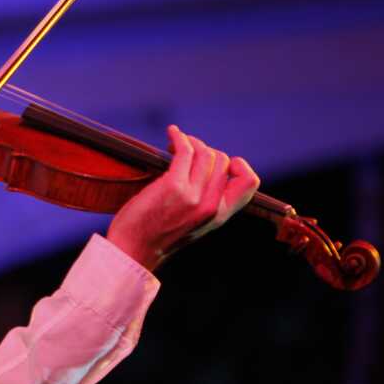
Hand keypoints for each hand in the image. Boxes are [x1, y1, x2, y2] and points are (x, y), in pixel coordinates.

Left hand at [106, 125, 259, 270]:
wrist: (133, 250)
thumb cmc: (156, 235)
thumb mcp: (193, 224)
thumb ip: (205, 204)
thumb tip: (206, 171)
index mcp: (220, 215)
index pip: (249, 183)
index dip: (239, 166)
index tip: (219, 162)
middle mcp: (212, 206)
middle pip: (223, 161)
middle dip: (205, 150)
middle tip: (185, 152)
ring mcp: (194, 196)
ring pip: (206, 153)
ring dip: (191, 142)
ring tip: (176, 145)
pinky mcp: (174, 187)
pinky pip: (185, 151)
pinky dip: (179, 137)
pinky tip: (172, 133)